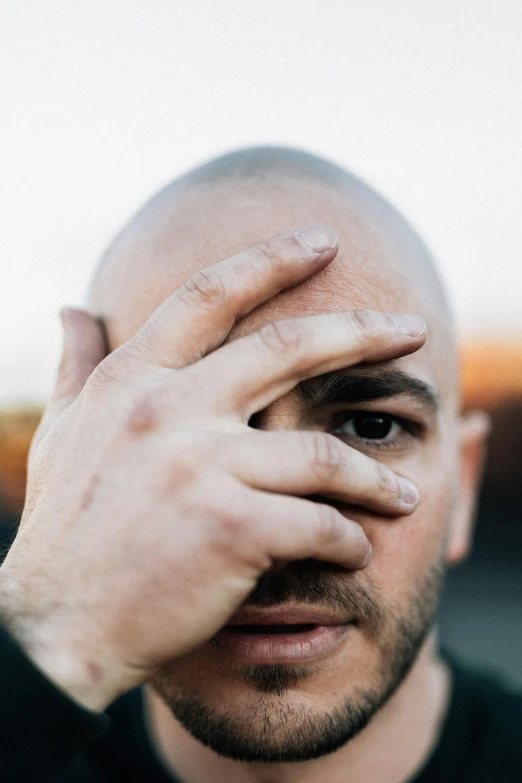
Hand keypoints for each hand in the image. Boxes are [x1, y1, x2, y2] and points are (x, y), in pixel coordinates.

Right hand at [0, 226, 425, 710]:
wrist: (56, 628)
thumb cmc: (66, 531)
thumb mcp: (64, 434)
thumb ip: (78, 366)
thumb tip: (72, 307)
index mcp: (132, 381)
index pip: (209, 295)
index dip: (272, 259)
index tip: (324, 241)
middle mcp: (168, 411)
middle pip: (288, 348)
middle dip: (363, 332)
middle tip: (414, 329)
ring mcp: (200, 467)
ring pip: (321, 453)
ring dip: (372, 475)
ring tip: (401, 493)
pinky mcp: (231, 528)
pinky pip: (319, 522)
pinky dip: (347, 538)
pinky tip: (354, 549)